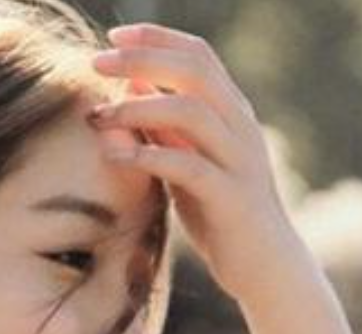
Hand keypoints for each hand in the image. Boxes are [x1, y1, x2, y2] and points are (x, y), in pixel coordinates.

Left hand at [90, 23, 310, 305]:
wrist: (264, 267)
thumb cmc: (220, 215)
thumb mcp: (187, 165)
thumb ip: (164, 130)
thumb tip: (128, 89)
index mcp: (232, 114)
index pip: (197, 56)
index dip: (155, 39)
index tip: (112, 38)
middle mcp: (241, 128)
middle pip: (194, 70)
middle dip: (141, 59)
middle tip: (96, 62)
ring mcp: (240, 162)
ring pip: (193, 112)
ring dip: (138, 108)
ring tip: (99, 116)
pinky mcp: (232, 199)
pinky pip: (189, 167)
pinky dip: (148, 157)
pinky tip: (114, 158)